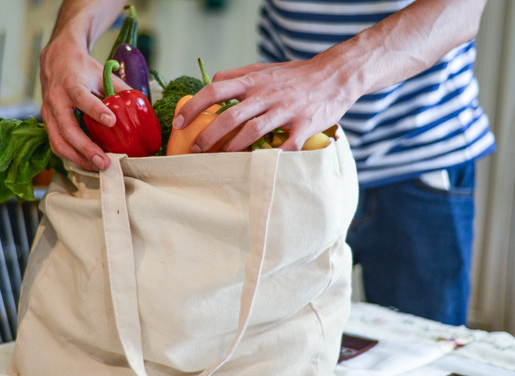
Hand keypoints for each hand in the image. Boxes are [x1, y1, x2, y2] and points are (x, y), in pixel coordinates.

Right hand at [39, 37, 129, 170]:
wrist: (56, 60)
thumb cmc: (82, 69)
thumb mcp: (101, 74)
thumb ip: (119, 91)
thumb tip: (141, 108)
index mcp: (71, 84)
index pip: (82, 97)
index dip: (96, 110)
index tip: (111, 122)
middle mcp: (56, 99)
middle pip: (68, 128)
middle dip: (86, 148)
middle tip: (105, 162)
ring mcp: (49, 113)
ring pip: (59, 142)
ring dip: (78, 158)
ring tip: (98, 167)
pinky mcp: (48, 123)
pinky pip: (57, 144)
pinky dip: (72, 156)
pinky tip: (87, 162)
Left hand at [172, 55, 359, 152]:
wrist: (335, 74)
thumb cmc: (296, 75)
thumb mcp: (264, 69)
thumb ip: (238, 76)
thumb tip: (210, 82)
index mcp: (253, 81)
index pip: (215, 90)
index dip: (193, 107)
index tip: (178, 123)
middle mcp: (267, 94)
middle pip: (230, 116)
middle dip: (208, 136)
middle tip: (196, 150)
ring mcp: (286, 109)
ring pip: (253, 131)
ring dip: (233, 149)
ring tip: (220, 160)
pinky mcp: (305, 124)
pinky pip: (286, 145)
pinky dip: (272, 158)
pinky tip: (260, 167)